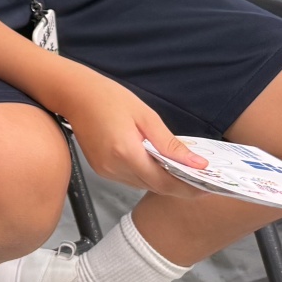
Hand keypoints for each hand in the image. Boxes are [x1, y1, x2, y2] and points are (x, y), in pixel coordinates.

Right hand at [56, 67, 206, 196]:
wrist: (73, 94)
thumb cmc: (108, 97)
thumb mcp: (145, 116)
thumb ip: (170, 144)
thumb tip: (198, 164)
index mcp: (126, 152)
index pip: (164, 182)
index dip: (188, 188)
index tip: (209, 187)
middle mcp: (114, 167)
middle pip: (155, 187)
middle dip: (180, 186)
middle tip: (203, 180)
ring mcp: (105, 170)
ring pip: (143, 185)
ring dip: (164, 181)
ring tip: (184, 172)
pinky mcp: (101, 169)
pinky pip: (131, 179)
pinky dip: (147, 175)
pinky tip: (157, 164)